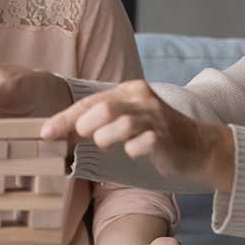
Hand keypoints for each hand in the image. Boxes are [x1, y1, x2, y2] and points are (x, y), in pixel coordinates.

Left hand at [41, 80, 234, 190]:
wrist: (199, 146)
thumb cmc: (156, 134)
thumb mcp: (127, 120)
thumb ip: (99, 121)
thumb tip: (60, 132)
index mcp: (131, 90)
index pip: (91, 101)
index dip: (65, 118)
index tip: (45, 133)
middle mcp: (143, 100)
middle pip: (105, 108)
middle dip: (84, 124)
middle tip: (80, 138)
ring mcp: (157, 119)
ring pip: (122, 123)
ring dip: (106, 137)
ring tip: (105, 145)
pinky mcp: (166, 139)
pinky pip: (143, 144)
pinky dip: (132, 150)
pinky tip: (133, 153)